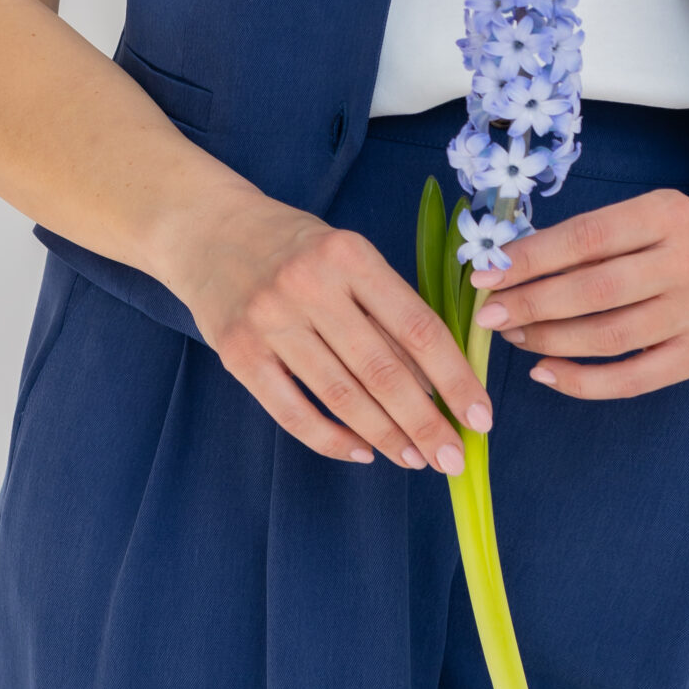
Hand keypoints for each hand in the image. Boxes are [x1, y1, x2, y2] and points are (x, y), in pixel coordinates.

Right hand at [170, 180, 491, 470]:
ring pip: (341, 397)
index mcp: (350, 255)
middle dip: (425, 423)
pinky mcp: (238, 354)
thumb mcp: (347, 255)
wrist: (208, 229)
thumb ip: (387, 307)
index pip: (417, 327)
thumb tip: (438, 379)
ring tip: (416, 459)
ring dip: (385, 436)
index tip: (480, 416)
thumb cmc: (294, 245)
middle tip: (454, 458)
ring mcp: (270, 321)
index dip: (454, 378)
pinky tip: (362, 452)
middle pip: (382, 371)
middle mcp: (310, 286)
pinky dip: (332, 440)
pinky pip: (293, 413)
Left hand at [470, 188, 688, 398]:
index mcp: (666, 214)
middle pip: (595, 290)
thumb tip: (505, 266)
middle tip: (489, 314)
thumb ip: (583, 240)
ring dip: (550, 340)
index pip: (586, 238)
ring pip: (609, 337)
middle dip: (532, 304)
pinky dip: (581, 381)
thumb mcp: (637, 218)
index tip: (486, 274)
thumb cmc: (669, 238)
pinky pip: (630, 380)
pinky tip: (545, 371)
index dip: (530, 258)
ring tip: (515, 335)